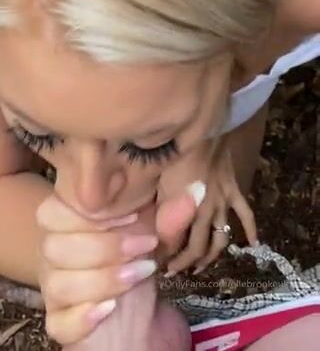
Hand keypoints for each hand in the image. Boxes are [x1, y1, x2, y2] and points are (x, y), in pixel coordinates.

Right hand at [37, 188, 200, 344]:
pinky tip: (109, 309)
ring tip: (139, 275)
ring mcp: (55, 292)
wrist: (142, 321)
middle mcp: (54, 257)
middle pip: (52, 246)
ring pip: (57, 284)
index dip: (88, 213)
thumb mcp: (156, 236)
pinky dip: (82, 316)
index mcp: (67, 225)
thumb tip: (197, 188)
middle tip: (143, 248)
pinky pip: (59, 322)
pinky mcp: (61, 325)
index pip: (53, 211)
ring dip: (101, 280)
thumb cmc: (139, 265)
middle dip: (102, 247)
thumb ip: (170, 214)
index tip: (130, 217)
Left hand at [158, 140, 256, 274]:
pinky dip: (251, 230)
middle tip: (175, 272)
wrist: (201, 129)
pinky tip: (254, 245)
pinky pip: (245, 214)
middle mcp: (205, 212)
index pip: (175, 242)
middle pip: (198, 246)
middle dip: (185, 262)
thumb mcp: (159, 181)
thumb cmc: (174, 152)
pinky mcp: (234, 191)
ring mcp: (223, 202)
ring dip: (212, 256)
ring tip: (201, 268)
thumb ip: (158, 206)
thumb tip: (149, 228)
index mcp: (185, 209)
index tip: (155, 262)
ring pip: (220, 238)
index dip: (165, 255)